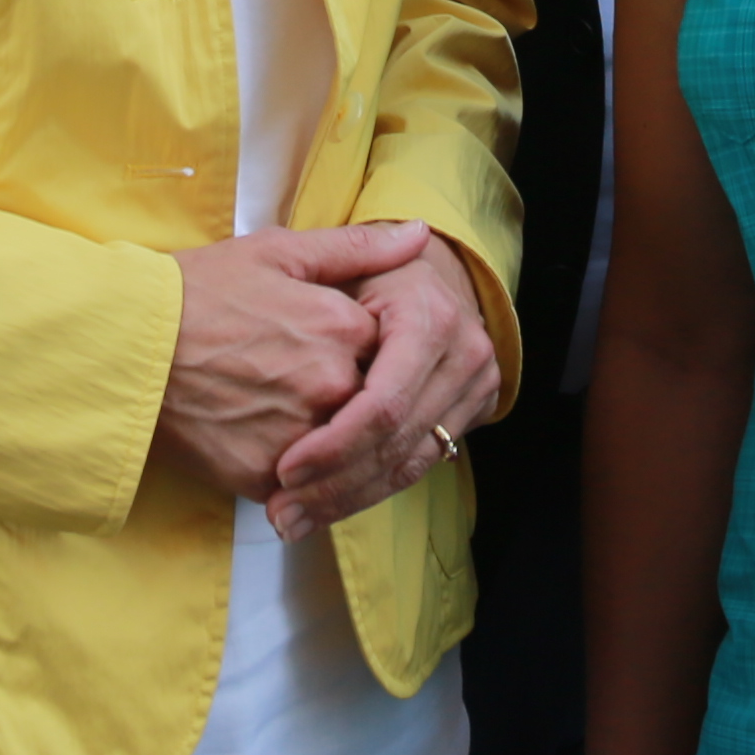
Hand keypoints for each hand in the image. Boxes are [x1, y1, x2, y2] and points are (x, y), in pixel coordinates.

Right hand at [159, 221, 422, 497]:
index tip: (324, 339)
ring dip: (322, 435)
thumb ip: (357, 248)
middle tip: (294, 375)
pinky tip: (254, 435)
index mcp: (343, 327)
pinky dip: (288, 467)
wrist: (122, 350)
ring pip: (338, 447)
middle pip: (368, 401)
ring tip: (273, 406)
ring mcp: (301, 437)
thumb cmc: (194, 292)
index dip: (360, 346)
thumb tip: (421, 235)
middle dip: (346, 393)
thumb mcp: (275, 252)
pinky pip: (299, 482)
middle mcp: (332, 387)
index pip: (392, 350)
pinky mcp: (265, 478)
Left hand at [266, 240, 506, 538]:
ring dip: (347, 500)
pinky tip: (323, 509)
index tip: (285, 469)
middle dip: (335, 485)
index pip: (385, 404)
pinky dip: (367, 491)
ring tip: (290, 521)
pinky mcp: (470, 416)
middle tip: (279, 513)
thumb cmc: (370, 272)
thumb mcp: (348, 256)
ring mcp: (475, 391)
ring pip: (408, 465)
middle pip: (397, 444)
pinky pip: (416, 466)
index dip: (336, 444)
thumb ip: (357, 246)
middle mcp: (466, 358)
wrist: (426, 284)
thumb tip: (409, 233)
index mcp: (434, 320)